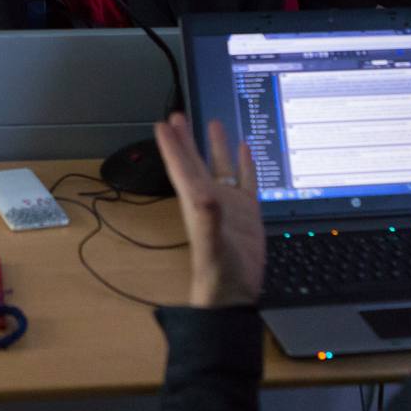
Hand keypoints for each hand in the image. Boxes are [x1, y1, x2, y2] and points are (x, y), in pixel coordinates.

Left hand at [153, 113, 265, 307]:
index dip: (172, 146)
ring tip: (212, 122)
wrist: (234, 294)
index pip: (182, 168)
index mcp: (196, 203)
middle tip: (178, 116)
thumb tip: (205, 193)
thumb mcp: (211, 245)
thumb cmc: (217, 273)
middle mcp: (209, 199)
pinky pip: (246, 181)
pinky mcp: (247, 212)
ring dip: (215, 146)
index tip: (163, 124)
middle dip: (187, 139)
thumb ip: (208, 219)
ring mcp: (229, 204)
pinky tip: (245, 148)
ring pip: (220, 167)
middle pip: (195, 162)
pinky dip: (245, 164)